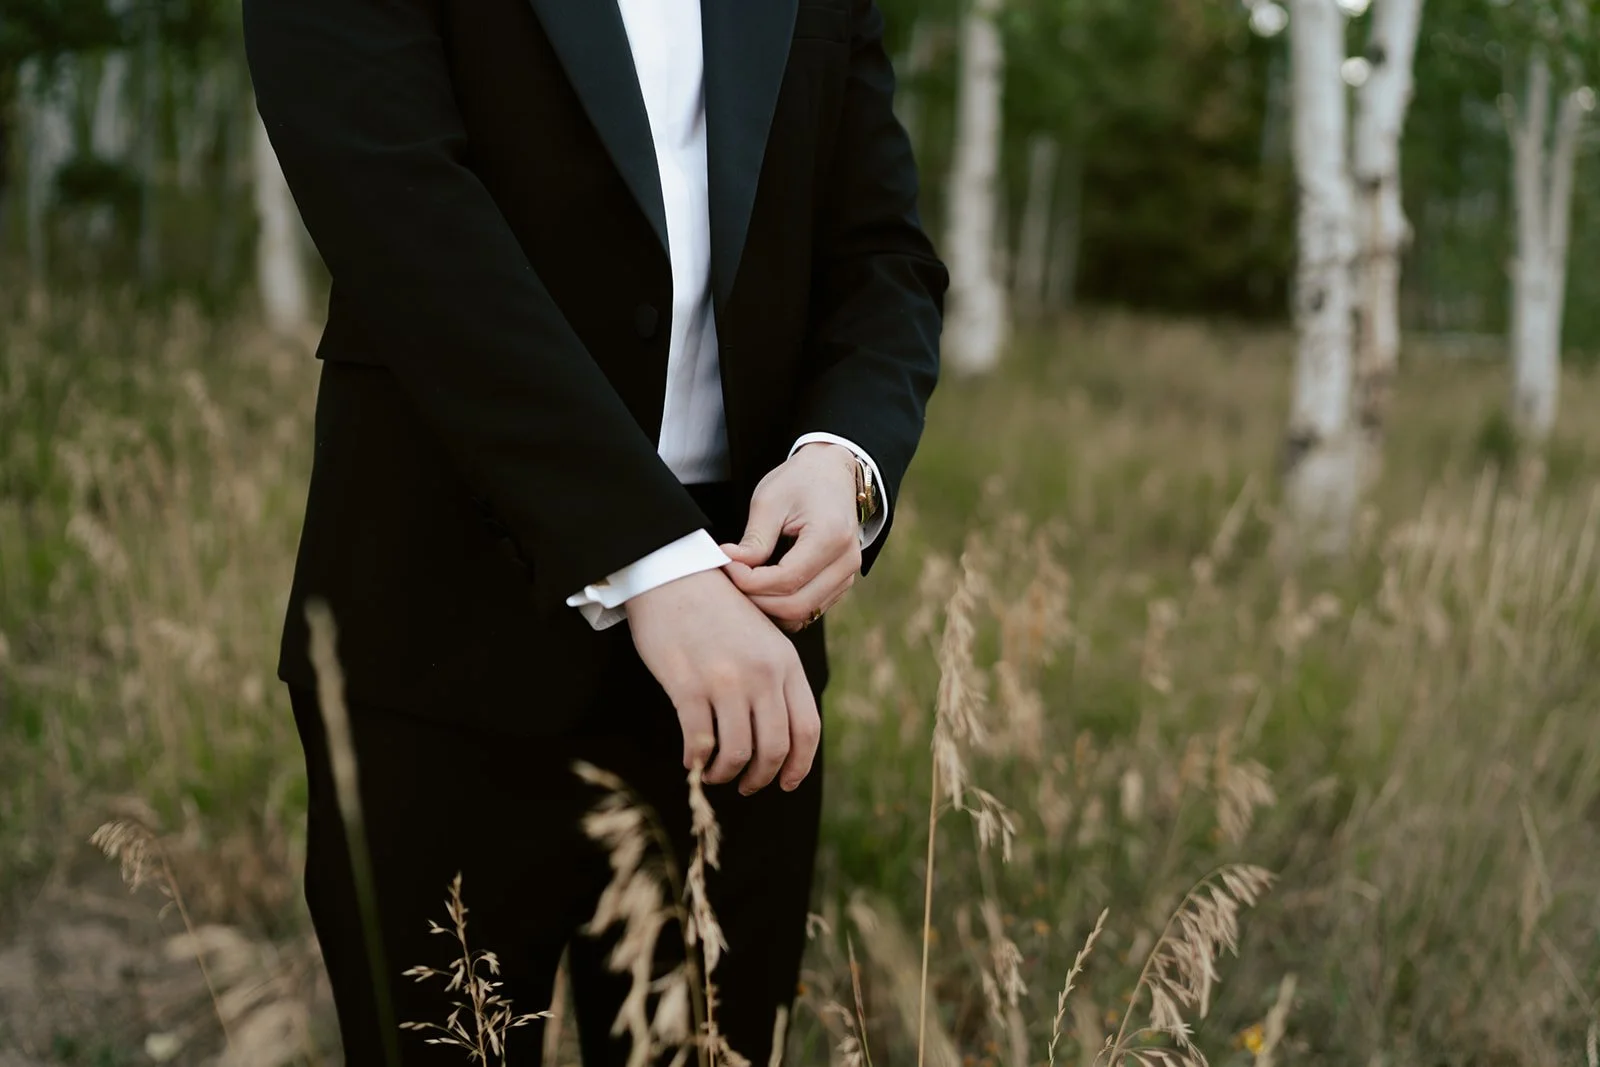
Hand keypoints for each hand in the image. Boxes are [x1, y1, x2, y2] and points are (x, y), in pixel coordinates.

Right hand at [627, 568, 820, 793]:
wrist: (674, 575)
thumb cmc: (716, 610)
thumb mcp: (763, 638)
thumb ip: (776, 679)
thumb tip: (780, 735)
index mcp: (786, 662)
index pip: (807, 729)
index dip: (798, 765)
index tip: (786, 783)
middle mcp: (763, 674)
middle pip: (774, 749)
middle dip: (761, 777)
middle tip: (746, 785)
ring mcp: (727, 681)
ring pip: (737, 753)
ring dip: (725, 774)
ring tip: (714, 774)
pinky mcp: (689, 686)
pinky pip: (700, 743)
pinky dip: (696, 761)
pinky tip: (691, 760)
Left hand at [722, 443, 862, 631]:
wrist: (832, 472)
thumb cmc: (800, 480)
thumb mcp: (769, 500)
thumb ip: (754, 540)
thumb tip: (730, 565)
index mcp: (831, 536)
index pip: (786, 579)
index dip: (750, 581)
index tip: (726, 565)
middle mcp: (846, 561)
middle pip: (796, 605)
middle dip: (756, 599)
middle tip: (730, 579)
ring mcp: (847, 575)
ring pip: (803, 613)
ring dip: (768, 607)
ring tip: (744, 583)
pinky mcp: (840, 583)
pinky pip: (809, 609)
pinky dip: (782, 606)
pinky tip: (762, 587)